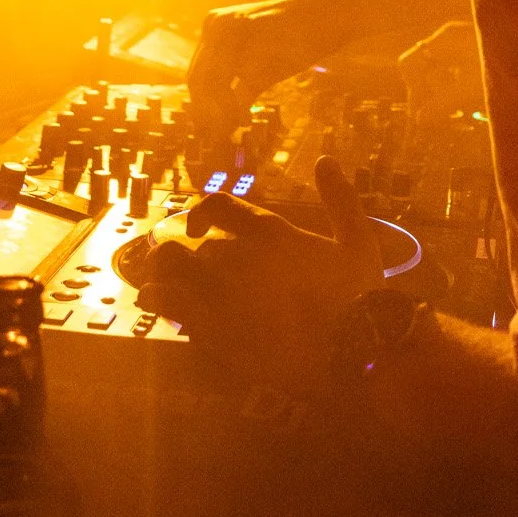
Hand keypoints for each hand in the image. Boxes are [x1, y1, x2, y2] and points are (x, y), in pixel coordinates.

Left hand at [138, 157, 383, 398]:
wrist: (350, 357)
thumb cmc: (357, 298)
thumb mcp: (360, 242)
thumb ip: (341, 199)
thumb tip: (326, 160)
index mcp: (269, 233)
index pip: (216, 207)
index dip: (200, 213)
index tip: (198, 229)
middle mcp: (238, 261)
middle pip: (179, 248)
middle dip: (168, 254)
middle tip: (168, 262)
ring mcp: (223, 299)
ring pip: (168, 280)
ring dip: (159, 280)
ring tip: (157, 287)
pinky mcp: (217, 334)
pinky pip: (175, 314)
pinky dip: (165, 307)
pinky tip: (165, 308)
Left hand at [188, 1, 314, 142]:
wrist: (329, 14)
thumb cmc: (297, 42)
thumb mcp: (260, 70)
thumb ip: (238, 91)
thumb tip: (219, 127)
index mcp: (214, 27)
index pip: (196, 75)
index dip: (201, 107)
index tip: (209, 132)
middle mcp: (216, 24)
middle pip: (198, 80)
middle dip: (207, 112)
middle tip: (220, 135)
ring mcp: (231, 26)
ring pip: (211, 82)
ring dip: (222, 110)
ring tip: (237, 125)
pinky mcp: (250, 32)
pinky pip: (236, 77)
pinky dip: (237, 103)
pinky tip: (245, 117)